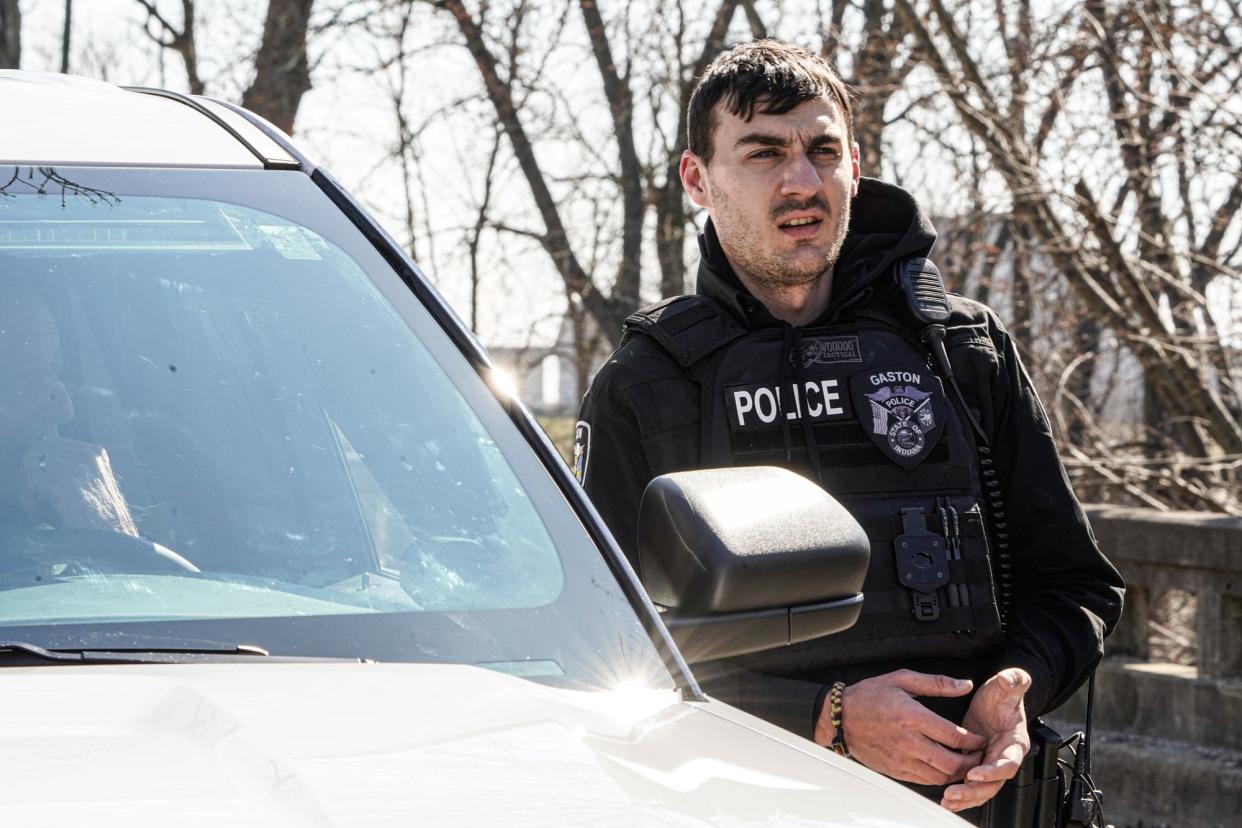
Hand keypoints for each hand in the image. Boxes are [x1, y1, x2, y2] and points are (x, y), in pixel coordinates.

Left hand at [18, 437, 137, 536]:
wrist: (112, 537)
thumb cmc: (95, 515)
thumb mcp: (86, 483)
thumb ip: (67, 467)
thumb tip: (34, 458)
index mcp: (95, 452)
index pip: (50, 442)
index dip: (37, 461)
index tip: (37, 484)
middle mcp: (89, 455)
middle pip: (39, 449)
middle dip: (28, 470)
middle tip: (30, 493)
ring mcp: (80, 468)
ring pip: (33, 465)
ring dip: (26, 486)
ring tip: (34, 503)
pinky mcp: (69, 484)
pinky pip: (32, 481)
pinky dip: (27, 497)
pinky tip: (34, 510)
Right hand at [815, 669, 985, 784]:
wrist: (840, 717)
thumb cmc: (869, 696)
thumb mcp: (902, 679)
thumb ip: (936, 683)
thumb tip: (964, 685)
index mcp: (913, 717)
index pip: (954, 736)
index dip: (974, 741)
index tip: (980, 739)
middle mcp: (909, 742)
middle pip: (952, 762)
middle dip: (972, 761)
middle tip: (979, 755)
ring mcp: (901, 759)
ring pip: (940, 776)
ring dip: (957, 772)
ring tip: (964, 762)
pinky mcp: (895, 770)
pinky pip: (924, 781)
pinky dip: (939, 778)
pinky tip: (943, 768)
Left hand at [941, 667, 1031, 812]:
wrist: (996, 700)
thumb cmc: (1003, 695)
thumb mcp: (1007, 685)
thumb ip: (1014, 680)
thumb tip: (1013, 678)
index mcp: (1015, 742)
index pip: (1008, 763)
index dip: (993, 770)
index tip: (975, 773)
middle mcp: (1004, 756)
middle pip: (994, 782)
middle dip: (975, 790)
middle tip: (955, 793)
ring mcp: (990, 762)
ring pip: (982, 788)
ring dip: (966, 796)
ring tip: (948, 800)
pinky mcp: (977, 763)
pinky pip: (972, 784)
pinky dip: (961, 794)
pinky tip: (947, 799)